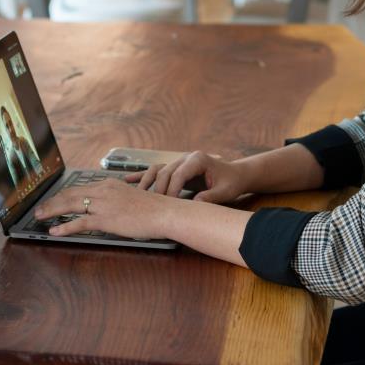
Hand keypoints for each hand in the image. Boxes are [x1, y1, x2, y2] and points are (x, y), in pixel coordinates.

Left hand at [34, 178, 176, 239]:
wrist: (164, 212)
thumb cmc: (152, 208)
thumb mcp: (131, 198)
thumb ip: (116, 200)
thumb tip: (107, 208)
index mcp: (108, 184)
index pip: (80, 188)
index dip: (63, 194)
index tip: (54, 199)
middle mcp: (103, 191)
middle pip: (70, 194)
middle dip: (52, 201)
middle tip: (40, 208)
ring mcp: (103, 204)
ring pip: (70, 205)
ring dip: (52, 211)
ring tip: (40, 217)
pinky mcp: (106, 219)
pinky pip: (79, 223)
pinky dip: (65, 227)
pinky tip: (55, 231)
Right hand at [127, 151, 250, 202]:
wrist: (235, 174)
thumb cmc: (231, 182)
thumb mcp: (225, 191)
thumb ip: (210, 197)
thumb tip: (195, 205)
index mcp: (198, 159)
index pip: (178, 174)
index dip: (171, 190)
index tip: (168, 205)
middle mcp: (185, 157)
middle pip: (164, 171)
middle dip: (158, 189)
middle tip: (153, 206)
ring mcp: (179, 161)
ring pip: (157, 169)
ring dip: (146, 182)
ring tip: (136, 195)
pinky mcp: (175, 168)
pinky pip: (156, 170)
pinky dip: (143, 175)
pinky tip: (128, 180)